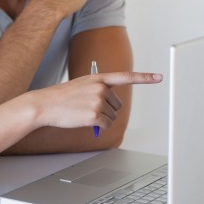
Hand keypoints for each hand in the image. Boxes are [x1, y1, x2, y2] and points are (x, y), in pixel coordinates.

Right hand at [33, 71, 162, 129]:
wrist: (44, 104)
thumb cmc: (61, 97)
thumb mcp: (81, 86)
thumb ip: (98, 91)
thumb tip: (110, 110)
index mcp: (97, 78)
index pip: (125, 77)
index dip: (144, 78)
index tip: (158, 77)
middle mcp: (100, 88)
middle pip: (118, 105)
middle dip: (107, 110)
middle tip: (87, 108)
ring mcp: (98, 101)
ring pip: (112, 116)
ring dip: (101, 119)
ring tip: (82, 113)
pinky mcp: (95, 115)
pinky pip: (106, 125)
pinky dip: (99, 127)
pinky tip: (85, 121)